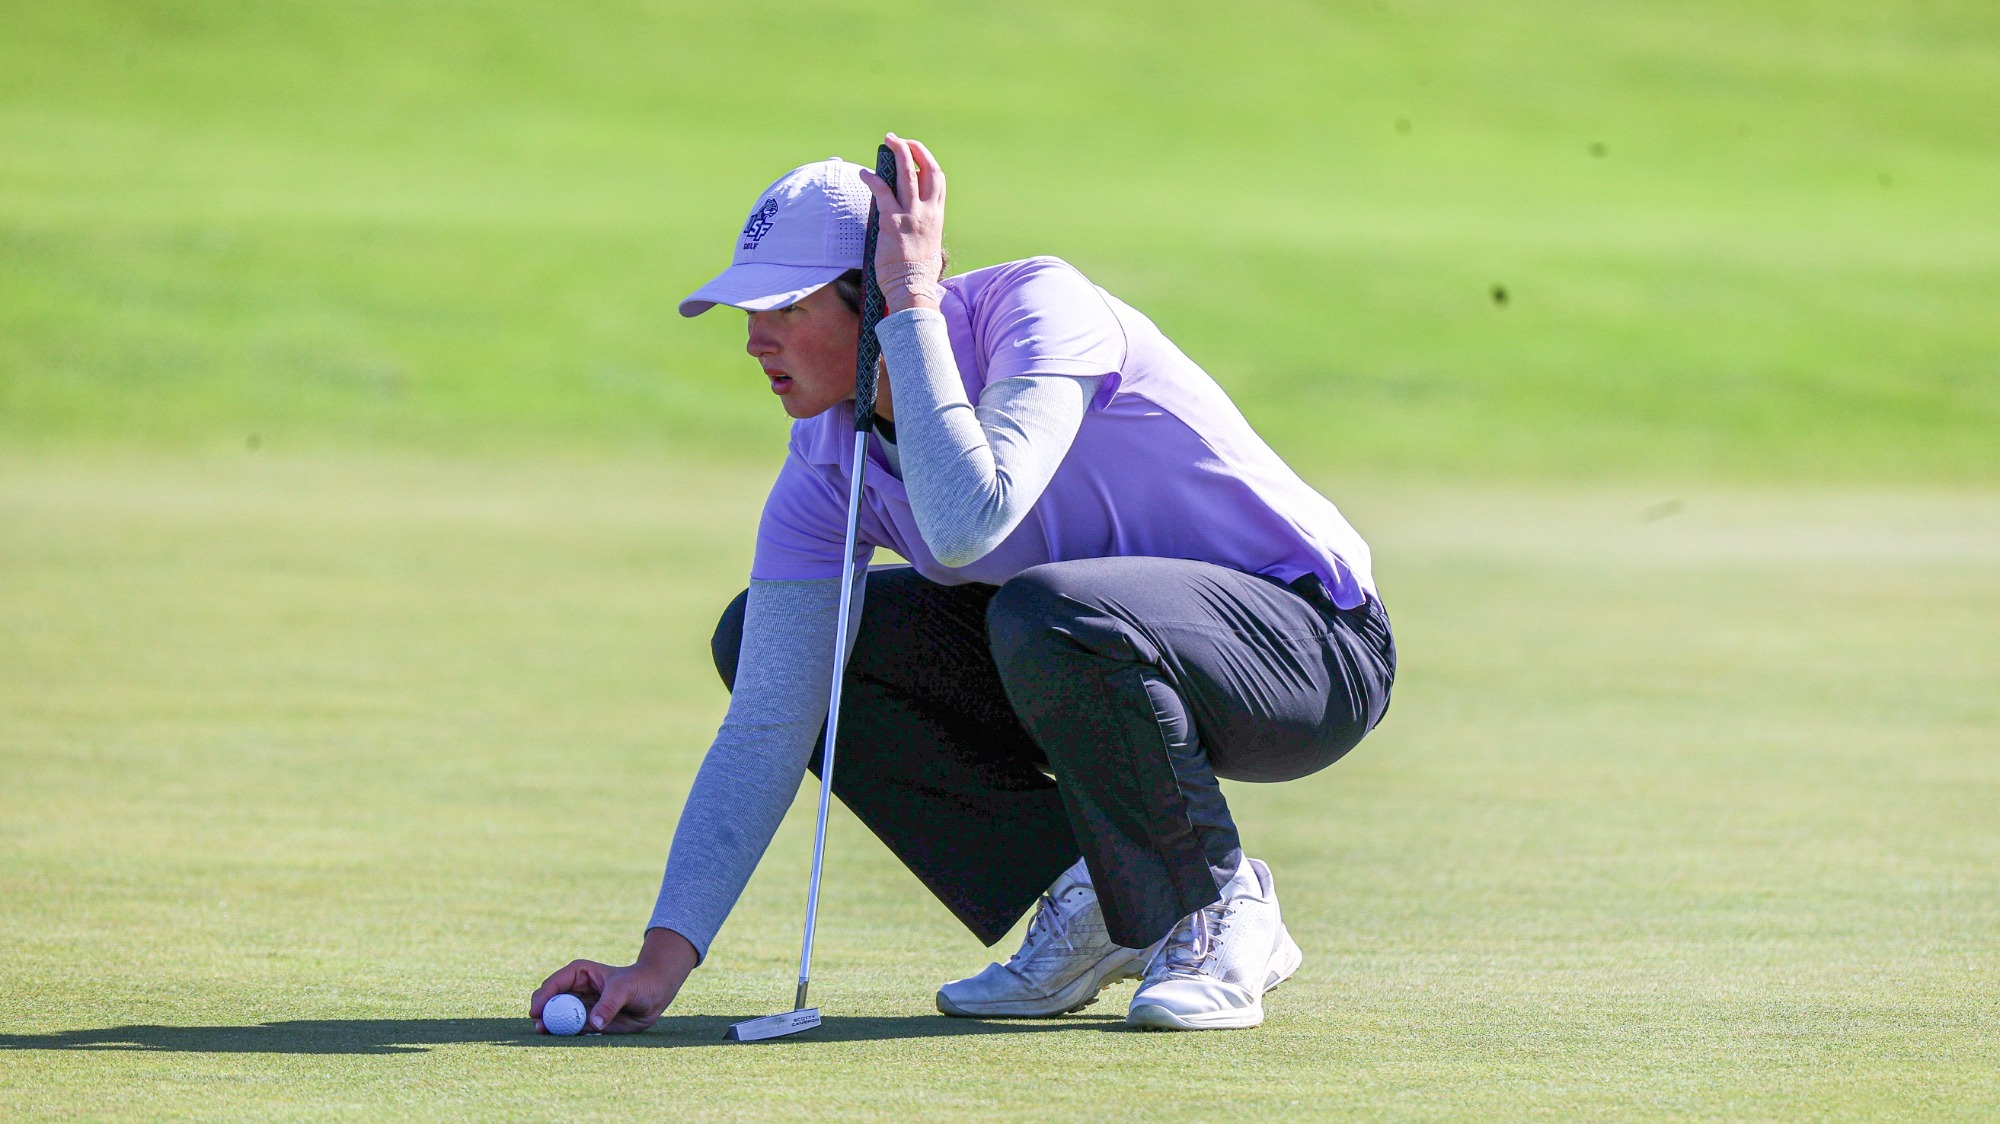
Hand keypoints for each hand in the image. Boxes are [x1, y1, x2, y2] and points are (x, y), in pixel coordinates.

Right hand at [529, 927, 697, 1034]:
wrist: (655, 994)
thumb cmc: (640, 983)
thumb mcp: (624, 990)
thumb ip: (609, 1005)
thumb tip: (594, 1023)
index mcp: (579, 973)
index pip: (554, 984)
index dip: (543, 998)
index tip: (536, 1012)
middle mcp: (575, 990)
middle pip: (550, 1002)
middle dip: (541, 1014)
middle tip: (539, 1027)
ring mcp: (579, 1006)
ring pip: (557, 1017)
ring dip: (550, 1027)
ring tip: (545, 1035)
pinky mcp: (587, 1022)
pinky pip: (570, 1030)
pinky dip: (564, 1035)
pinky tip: (562, 1039)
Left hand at [858, 133, 946, 314]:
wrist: (912, 288)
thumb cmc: (918, 274)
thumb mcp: (930, 246)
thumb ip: (923, 230)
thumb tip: (913, 224)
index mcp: (937, 216)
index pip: (937, 179)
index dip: (927, 162)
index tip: (916, 155)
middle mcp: (927, 212)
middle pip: (926, 169)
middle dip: (914, 149)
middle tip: (900, 140)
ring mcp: (911, 215)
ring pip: (906, 174)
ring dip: (898, 153)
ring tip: (889, 140)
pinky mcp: (892, 222)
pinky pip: (882, 192)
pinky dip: (873, 179)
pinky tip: (865, 173)